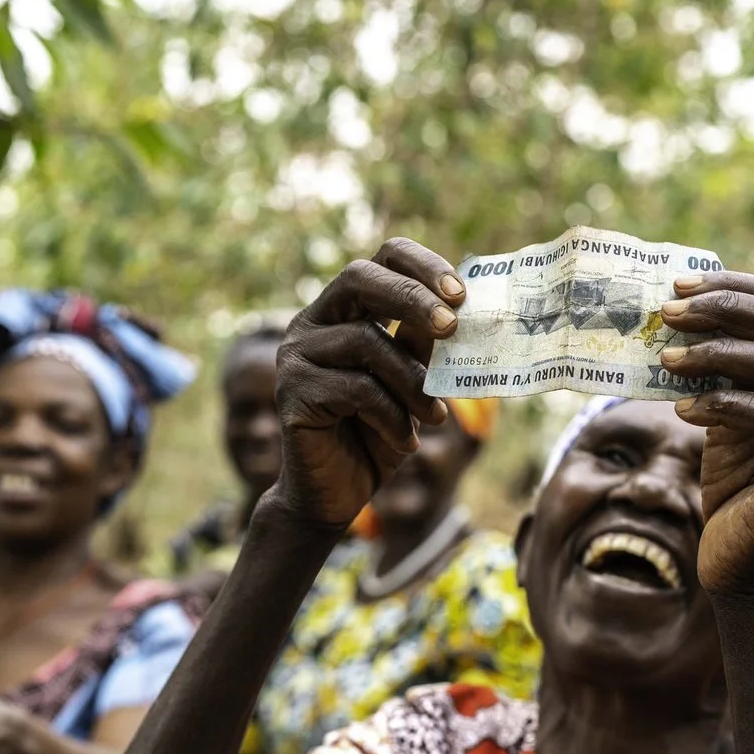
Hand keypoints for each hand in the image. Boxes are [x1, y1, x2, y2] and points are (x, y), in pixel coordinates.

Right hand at [269, 237, 461, 528]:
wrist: (334, 495)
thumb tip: (459, 307)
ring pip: (366, 341)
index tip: (460, 293)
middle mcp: (311, 323)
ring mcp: (296, 355)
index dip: (421, 266)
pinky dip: (392, 416)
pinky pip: (357, 389)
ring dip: (412, 381)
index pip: (380, 258)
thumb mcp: (409, 384)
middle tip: (453, 327)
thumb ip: (422, 344)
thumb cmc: (374, 436)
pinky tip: (405, 442)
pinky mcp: (292, 392)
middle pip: (359, 279)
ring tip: (435, 417)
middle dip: (413, 298)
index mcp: (342, 311)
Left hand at [656, 273, 753, 597]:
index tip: (683, 285)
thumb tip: (678, 322)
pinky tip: (682, 410)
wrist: (747, 571)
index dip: (739, 288)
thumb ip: (722, 375)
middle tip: (670, 313)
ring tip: (666, 359)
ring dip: (718, 355)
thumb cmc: (735, 493)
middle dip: (727, 311)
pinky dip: (723, 405)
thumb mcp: (727, 421)